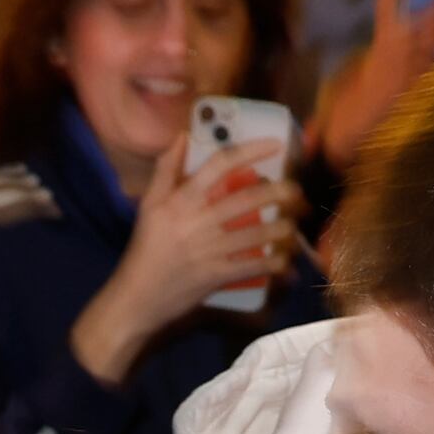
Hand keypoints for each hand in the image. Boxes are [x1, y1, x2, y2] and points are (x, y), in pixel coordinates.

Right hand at [69, 132, 301, 383]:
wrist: (136, 297)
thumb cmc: (145, 249)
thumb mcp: (149, 205)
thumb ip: (165, 169)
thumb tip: (182, 136)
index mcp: (181, 200)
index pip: (219, 165)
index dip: (250, 150)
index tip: (275, 144)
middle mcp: (197, 221)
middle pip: (246, 199)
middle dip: (278, 192)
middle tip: (296, 190)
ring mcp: (208, 250)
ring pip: (255, 234)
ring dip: (281, 229)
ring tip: (293, 224)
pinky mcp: (215, 276)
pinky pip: (250, 267)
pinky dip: (271, 264)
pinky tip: (284, 261)